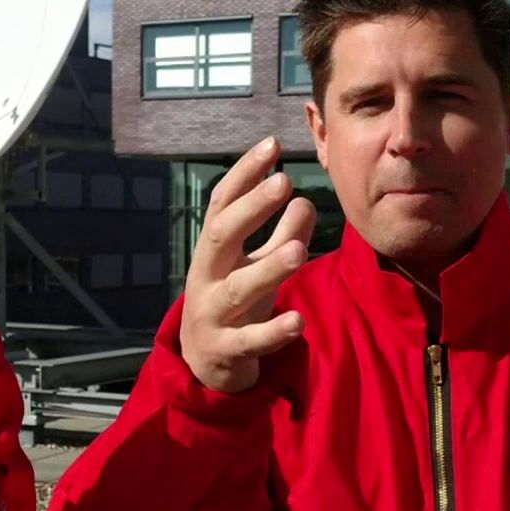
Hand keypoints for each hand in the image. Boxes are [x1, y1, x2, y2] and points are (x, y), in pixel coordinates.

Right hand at [180, 136, 316, 393]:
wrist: (204, 366)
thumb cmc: (236, 305)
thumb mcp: (256, 266)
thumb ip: (281, 236)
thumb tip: (305, 200)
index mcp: (212, 251)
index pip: (222, 204)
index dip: (245, 174)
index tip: (272, 144)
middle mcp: (205, 277)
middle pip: (221, 236)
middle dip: (250, 209)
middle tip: (283, 182)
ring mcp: (212, 315)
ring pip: (237, 289)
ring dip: (267, 269)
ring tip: (297, 252)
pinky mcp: (225, 351)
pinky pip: (250, 340)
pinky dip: (272, 332)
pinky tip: (297, 321)